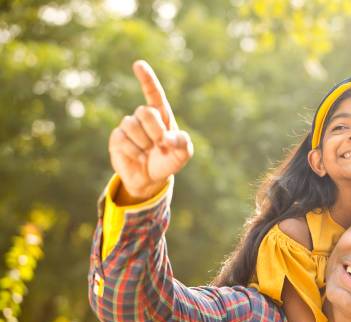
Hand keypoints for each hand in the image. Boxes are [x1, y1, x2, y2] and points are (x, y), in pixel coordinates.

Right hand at [108, 60, 192, 202]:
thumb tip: (168, 138)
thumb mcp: (183, 154)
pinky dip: (134, 151)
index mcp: (161, 115)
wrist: (151, 178)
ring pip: (131, 124)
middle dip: (155, 130)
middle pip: (145, 111)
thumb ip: (183, 144)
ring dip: (144, 142)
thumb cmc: (168, 160)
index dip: (146, 79)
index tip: (138, 65)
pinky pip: (122, 139)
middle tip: (161, 144)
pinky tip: (138, 157)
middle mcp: (143, 117)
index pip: (153, 93)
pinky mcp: (116, 138)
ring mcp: (129, 126)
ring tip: (148, 151)